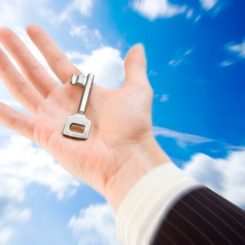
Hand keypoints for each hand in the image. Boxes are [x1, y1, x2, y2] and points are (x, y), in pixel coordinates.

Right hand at [0, 25, 169, 209]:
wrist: (128, 158)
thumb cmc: (133, 126)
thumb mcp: (137, 89)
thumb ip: (134, 67)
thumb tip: (137, 47)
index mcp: (83, 91)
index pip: (58, 62)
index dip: (45, 45)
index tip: (31, 28)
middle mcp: (65, 103)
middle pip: (36, 72)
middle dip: (19, 52)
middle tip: (4, 31)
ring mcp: (53, 119)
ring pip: (23, 90)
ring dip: (6, 70)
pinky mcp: (45, 136)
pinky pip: (18, 122)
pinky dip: (4, 112)